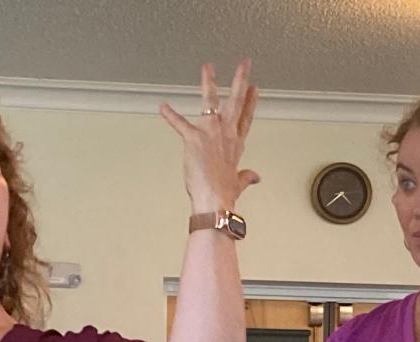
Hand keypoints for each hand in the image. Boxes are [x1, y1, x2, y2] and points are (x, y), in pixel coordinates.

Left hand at [160, 60, 259, 213]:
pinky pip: (180, 124)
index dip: (251, 102)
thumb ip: (246, 177)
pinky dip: (170, 115)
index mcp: (236, 144)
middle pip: (237, 102)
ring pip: (211, 102)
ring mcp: (211, 134)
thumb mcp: (239, 183)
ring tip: (208, 67)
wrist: (215, 200)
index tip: (254, 88)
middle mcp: (227, 134)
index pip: (246, 118)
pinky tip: (163, 106)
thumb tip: (256, 177)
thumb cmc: (225, 194)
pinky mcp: (194, 139)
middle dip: (240, 80)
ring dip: (208, 83)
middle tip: (244, 63)